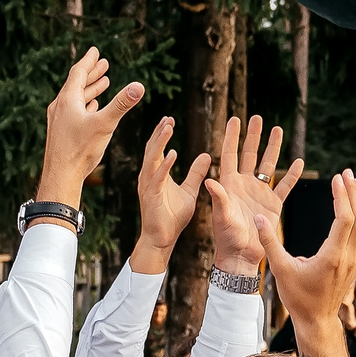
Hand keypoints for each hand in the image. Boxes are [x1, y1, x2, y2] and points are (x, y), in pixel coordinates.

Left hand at [38, 46, 144, 210]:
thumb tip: (139, 86)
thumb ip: (121, 104)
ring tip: (102, 82)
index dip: (89, 61)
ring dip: (90, 89)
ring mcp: (59, 120)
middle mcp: (60, 107)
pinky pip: (74, 111)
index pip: (78, 72)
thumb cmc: (80, 150)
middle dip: (91, 73)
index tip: (95, 51)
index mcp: (68, 100)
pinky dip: (85, 104)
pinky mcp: (61, 132)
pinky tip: (92, 107)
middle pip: (76, 83)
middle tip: (103, 63)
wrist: (60, 176)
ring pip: (75, 98)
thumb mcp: (105, 124)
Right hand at [130, 116, 210, 273]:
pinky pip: (158, 178)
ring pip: (153, 159)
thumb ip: (196, 173)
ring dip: (160, 142)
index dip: (162, 134)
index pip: (158, 149)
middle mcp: (149, 177)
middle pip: (153, 149)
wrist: (161, 239)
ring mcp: (149, 186)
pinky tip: (171, 153)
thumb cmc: (172, 217)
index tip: (169, 119)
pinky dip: (165, 165)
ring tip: (167, 127)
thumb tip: (207, 155)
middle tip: (167, 117)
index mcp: (156, 175)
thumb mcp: (189, 191)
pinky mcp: (152, 197)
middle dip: (159, 133)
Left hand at [205, 115, 302, 276]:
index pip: (230, 155)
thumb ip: (218, 198)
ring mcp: (260, 193)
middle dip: (254, 136)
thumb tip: (209, 179)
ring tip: (278, 129)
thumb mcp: (221, 217)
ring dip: (272, 148)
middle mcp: (244, 185)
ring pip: (268, 165)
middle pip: (250, 154)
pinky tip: (298, 161)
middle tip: (258, 117)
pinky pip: (284, 185)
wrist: (241, 256)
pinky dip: (292, 174)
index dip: (233, 137)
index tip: (235, 119)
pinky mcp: (273, 204)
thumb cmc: (227, 238)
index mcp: (229, 184)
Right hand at [265, 170, 355, 356]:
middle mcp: (348, 257)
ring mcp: (354, 260)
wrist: (317, 321)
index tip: (336, 178)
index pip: (345, 220)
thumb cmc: (298, 298)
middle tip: (346, 173)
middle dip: (354, 193)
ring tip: (352, 183)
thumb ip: (270, 243)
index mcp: (332, 257)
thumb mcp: (280, 271)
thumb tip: (259, 218)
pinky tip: (353, 206)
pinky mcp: (354, 263)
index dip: (342, 196)